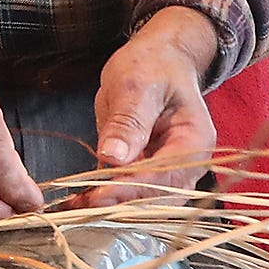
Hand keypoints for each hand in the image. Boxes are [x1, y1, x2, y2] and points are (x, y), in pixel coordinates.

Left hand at [90, 7, 218, 203]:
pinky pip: (127, 192)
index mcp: (195, 141)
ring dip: (110, 207)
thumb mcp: (137, 85)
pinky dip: (104, 198)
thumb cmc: (152, 66)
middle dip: (119, 205)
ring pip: (142, 202)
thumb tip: (114, 157)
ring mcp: (168, 171)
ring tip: (74, 207)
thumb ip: (128, 122)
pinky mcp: (145, 172)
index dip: (131, 188)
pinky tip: (76, 201)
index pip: (165, 175)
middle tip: (80, 206)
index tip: (98, 195)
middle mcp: (187, 163)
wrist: (157, 60)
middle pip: (157, 198)